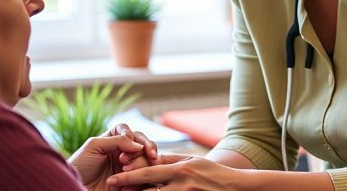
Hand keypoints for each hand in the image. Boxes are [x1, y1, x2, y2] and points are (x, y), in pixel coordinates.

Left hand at [68, 123, 161, 190]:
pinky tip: (128, 184)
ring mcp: (127, 167)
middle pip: (142, 144)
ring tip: (125, 172)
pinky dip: (140, 179)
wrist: (75, 187)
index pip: (129, 132)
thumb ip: (117, 141)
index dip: (132, 136)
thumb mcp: (94, 146)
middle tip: (141, 157)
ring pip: (146, 160)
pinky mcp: (130, 182)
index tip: (130, 143)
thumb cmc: (80, 166)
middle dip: (145, 149)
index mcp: (113, 140)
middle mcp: (122, 152)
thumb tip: (139, 145)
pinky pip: (144, 178)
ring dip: (140, 164)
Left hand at [106, 154, 241, 190]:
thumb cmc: (212, 173)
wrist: (235, 187)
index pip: (150, 171)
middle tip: (111, 185)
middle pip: (148, 187)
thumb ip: (171, 160)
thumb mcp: (192, 161)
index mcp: (181, 168)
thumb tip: (150, 159)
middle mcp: (182, 183)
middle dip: (128, 186)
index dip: (130, 174)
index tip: (114, 175)